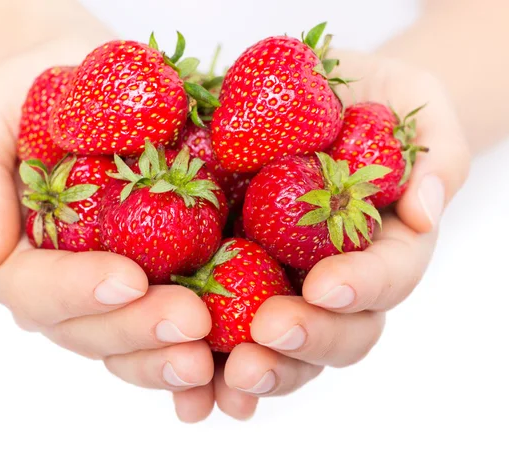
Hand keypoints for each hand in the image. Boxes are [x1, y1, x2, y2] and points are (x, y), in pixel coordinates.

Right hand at [0, 36, 214, 396]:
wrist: (89, 86)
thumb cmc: (33, 93)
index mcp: (11, 254)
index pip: (33, 288)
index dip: (78, 290)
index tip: (130, 278)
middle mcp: (58, 287)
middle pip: (87, 329)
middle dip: (139, 330)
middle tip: (192, 321)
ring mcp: (106, 293)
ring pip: (128, 344)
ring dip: (168, 355)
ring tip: (213, 358)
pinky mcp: (153, 283)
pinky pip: (166, 331)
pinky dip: (194, 352)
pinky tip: (227, 363)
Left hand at [172, 50, 470, 421]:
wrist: (313, 96)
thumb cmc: (371, 98)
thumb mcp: (416, 106)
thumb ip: (436, 154)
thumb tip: (423, 211)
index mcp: (384, 244)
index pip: (387, 277)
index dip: (362, 287)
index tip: (326, 286)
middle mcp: (337, 277)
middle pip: (340, 331)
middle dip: (309, 340)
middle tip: (267, 335)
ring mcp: (287, 282)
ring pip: (287, 348)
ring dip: (262, 369)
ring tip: (229, 374)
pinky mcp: (235, 276)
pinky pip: (226, 328)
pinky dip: (211, 363)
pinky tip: (189, 383)